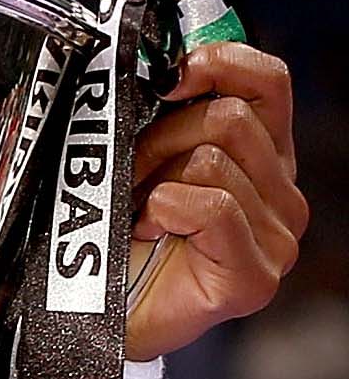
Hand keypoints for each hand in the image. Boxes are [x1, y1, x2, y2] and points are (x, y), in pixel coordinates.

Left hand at [127, 42, 305, 359]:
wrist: (97, 314)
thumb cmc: (118, 237)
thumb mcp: (145, 159)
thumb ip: (168, 115)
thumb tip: (163, 66)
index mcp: (262, 157)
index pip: (269, 83)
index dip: (221, 64)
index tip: (171, 76)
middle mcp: (281, 194)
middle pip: (229, 118)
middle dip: (161, 138)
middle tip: (130, 175)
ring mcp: (277, 238)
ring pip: (212, 160)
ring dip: (153, 179)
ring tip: (135, 211)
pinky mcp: (254, 275)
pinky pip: (211, 206)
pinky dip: (164, 211)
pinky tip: (150, 231)